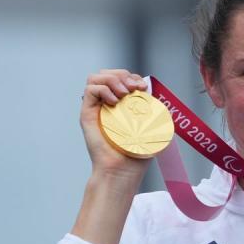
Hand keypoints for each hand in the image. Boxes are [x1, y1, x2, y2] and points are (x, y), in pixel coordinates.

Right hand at [80, 69, 150, 183]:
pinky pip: (89, 90)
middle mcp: (106, 104)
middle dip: (123, 75)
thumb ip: (153, 111)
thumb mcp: (151, 129)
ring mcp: (95, 108)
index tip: (143, 87)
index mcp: (120, 105)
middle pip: (108, 73)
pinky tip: (114, 102)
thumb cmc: (136, 155)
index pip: (121, 78)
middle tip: (134, 88)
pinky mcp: (86, 114)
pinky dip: (103, 90)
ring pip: (97, 77)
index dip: (132, 77)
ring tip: (124, 94)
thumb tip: (157, 94)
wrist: (121, 171)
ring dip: (112, 79)